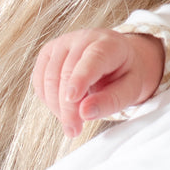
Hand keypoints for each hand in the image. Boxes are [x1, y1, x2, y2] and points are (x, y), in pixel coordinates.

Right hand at [32, 28, 164, 136]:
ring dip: (56, 105)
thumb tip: (85, 113)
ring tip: (71, 122)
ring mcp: (63, 43)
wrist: (118, 59)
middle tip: (74, 131)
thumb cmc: (125, 75)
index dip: (80, 78)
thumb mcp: (130, 89)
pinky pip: (39, 79)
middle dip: (67, 106)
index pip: (93, 59)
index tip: (72, 99)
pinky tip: (62, 108)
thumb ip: (111, 101)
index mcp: (110, 44)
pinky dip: (47, 98)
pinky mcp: (49, 52)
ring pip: (48, 76)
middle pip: (67, 72)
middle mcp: (84, 38)